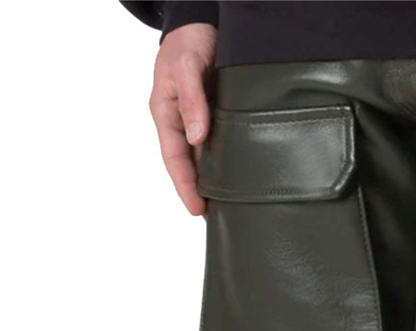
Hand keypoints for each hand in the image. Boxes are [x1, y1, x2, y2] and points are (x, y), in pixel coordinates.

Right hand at [149, 23, 216, 214]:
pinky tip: (244, 179)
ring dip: (219, 182)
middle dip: (203, 193)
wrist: (203, 22)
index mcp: (167, 115)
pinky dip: (232, 164)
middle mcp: (184, 123)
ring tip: (234, 208)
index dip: (185, 187)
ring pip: (208, 159)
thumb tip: (196, 136)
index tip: (198, 211)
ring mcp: (202, 122)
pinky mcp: (220, 118)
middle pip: (192, 166)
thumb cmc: (189, 41)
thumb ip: (192, 99)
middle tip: (220, 220)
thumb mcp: (186, 66)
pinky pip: (225, 146)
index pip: (175, 160)